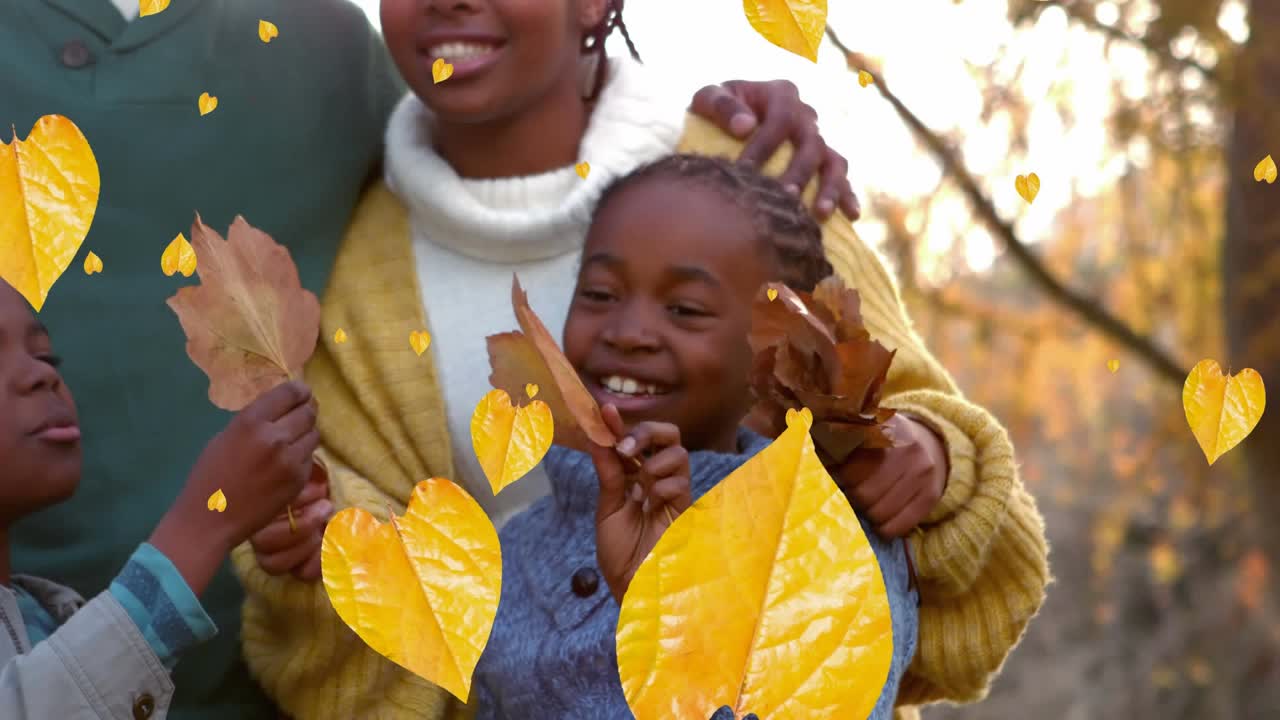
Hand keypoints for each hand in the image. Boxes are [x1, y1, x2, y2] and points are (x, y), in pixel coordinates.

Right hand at [151, 381, 319, 594]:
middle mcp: (275, 437)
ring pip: (314, 434)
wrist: (211, 518)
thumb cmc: (210, 475)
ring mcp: (290, 460)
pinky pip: (310, 457)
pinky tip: (289, 460)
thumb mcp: (226, 436)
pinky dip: (303, 455)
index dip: (299, 390)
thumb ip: (255, 420)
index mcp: (251, 421)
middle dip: (308, 408)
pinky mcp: (299, 479)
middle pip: (308, 412)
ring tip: (296, 436)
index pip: (290, 393)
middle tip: (304, 410)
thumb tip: (281, 407)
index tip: (301, 391)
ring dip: (307, 432)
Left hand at [589, 405, 690, 603]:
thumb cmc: (620, 554)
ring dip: (653, 464)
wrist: (634, 585)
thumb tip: (595, 436)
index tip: (603, 409)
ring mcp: (673, 491)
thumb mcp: (607, 508)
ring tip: (640, 489)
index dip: (619, 423)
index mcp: (634, 476)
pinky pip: (680, 481)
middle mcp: (656, 478)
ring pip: (678, 453)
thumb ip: (607, 472)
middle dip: (647, 432)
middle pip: (668, 434)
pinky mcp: (686, 507)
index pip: (632, 440)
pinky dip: (662, 487)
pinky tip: (652, 506)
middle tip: (626, 446)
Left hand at [689, 79, 859, 221]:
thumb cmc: (714, 110)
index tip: (744, 171)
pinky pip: (840, 175)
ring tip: (821, 213)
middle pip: (811, 144)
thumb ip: (721, 105)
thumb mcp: (707, 97)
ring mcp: (816, 137)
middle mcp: (804, 114)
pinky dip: (847, 194)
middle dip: (798, 173)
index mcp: (781, 94)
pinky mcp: (822, 159)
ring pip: (833, 160)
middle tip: (783, 198)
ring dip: (830, 187)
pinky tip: (850, 215)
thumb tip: (745, 127)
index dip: (764, 146)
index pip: (780, 120)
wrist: (723, 119)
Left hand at [836, 414, 947, 537]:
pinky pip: (898, 526)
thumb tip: (815, 465)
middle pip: (863, 494)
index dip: (839, 479)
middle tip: (851, 494)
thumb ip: (841, 443)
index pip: (848, 469)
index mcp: (883, 431)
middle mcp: (906, 450)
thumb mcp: (866, 432)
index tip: (836, 479)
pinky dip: (884, 529)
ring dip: (867, 513)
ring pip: (879, 512)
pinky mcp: (931, 494)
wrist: (932, 443)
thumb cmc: (887, 443)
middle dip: (852, 498)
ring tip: (866, 505)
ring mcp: (921, 472)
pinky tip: (880, 521)